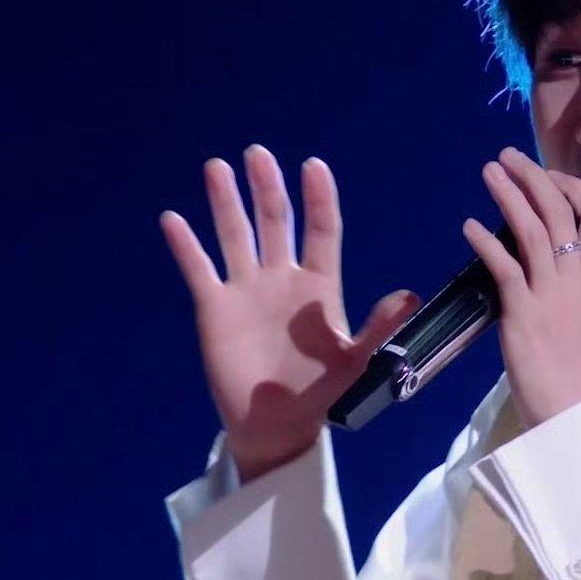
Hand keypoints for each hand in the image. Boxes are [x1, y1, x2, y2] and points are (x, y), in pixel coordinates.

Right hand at [159, 144, 421, 483]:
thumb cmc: (320, 394)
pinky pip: (199, 269)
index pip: (322, 231)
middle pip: (276, 221)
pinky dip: (186, 245)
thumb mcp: (355, 362)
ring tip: (217, 167)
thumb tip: (407, 295)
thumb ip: (377, 327)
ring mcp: (247, 290)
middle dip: (267, 187)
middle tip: (258, 153)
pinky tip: (173, 219)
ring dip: (226, 202)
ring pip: (235, 235)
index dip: (318, 199)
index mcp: (320, 286)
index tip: (314, 166)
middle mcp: (282, 278)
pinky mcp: (216, 308)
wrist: (275, 426)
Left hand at [459, 146, 580, 431]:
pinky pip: (505, 267)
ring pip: (535, 230)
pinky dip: (486, 242)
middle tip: (509, 156)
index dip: (572, 189)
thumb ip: (567, 292)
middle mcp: (577, 281)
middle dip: (534, 178)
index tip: (549, 174)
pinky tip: (468, 226)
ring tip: (489, 171)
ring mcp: (552, 296)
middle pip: (562, 212)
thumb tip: (540, 272)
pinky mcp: (525, 313)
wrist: (574, 414)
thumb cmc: (575, 377)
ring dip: (510, 196)